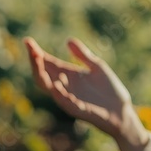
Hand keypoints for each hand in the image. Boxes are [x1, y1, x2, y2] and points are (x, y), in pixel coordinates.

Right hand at [23, 36, 148, 150]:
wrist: (122, 110)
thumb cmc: (110, 90)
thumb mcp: (97, 67)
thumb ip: (83, 55)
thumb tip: (68, 40)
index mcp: (68, 75)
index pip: (47, 63)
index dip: (36, 53)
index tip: (28, 41)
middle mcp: (65, 87)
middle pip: (42, 75)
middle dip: (35, 62)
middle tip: (32, 50)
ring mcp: (70, 99)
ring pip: (50, 88)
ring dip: (44, 76)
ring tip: (40, 61)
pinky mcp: (79, 110)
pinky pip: (66, 103)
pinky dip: (60, 94)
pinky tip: (57, 84)